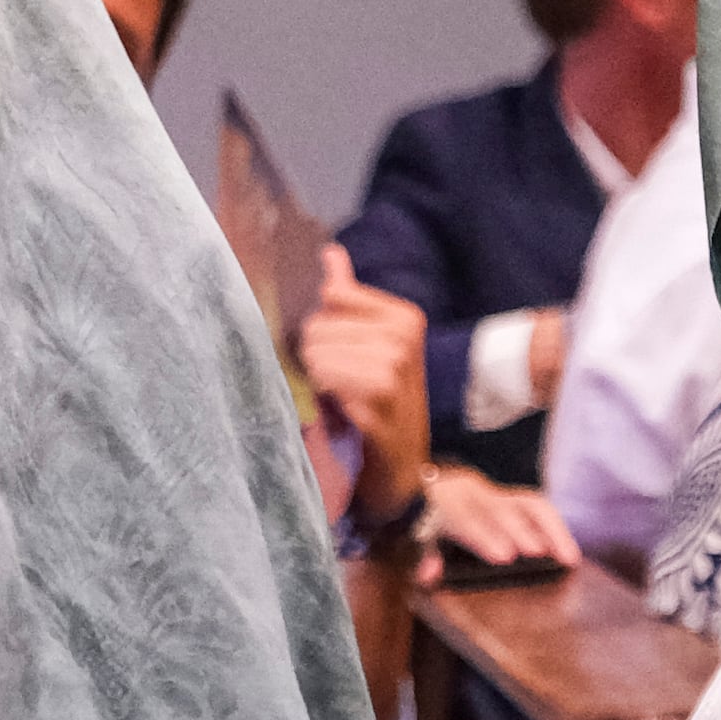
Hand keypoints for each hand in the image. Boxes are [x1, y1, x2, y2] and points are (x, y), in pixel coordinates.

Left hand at [296, 251, 430, 513]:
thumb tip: (330, 252)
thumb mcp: (371, 344)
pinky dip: (323, 397)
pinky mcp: (378, 399)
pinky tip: (343, 413)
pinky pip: (323, 380)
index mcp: (405, 317)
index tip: (341, 353)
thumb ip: (348, 295)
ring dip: (318, 380)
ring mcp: (394, 368)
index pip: (332, 295)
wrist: (403, 466)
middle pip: (317, 325)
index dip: (323, 327)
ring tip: (341, 398)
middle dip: (316, 356)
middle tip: (339, 384)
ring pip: (315, 353)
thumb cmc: (379, 400)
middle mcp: (404, 337)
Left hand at [422, 461, 570, 565]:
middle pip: (501, 510)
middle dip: (520, 530)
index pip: (466, 518)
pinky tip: (570, 554)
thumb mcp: (425, 537)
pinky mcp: (519, 500)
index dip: (485, 537)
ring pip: (529, 505)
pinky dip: (558, 530)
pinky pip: (542, 509)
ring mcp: (501, 497)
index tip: (504, 557)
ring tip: (568, 558)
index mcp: (451, 505)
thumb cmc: (436, 521)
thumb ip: (429, 556)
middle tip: (537, 552)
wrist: (442, 486)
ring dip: (552, 531)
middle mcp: (479, 497)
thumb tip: (427, 577)